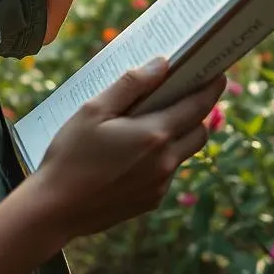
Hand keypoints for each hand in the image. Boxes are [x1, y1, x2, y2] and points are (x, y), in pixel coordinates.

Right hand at [29, 61, 226, 240]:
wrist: (55, 210)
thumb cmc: (71, 154)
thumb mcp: (94, 110)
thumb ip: (131, 85)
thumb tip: (162, 64)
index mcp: (154, 135)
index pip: (197, 106)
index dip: (211, 88)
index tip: (218, 74)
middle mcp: (165, 162)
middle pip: (199, 131)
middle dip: (198, 112)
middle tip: (182, 95)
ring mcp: (160, 185)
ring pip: (184, 153)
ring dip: (178, 135)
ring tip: (151, 122)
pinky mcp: (151, 202)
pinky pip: (167, 172)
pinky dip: (161, 157)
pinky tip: (133, 152)